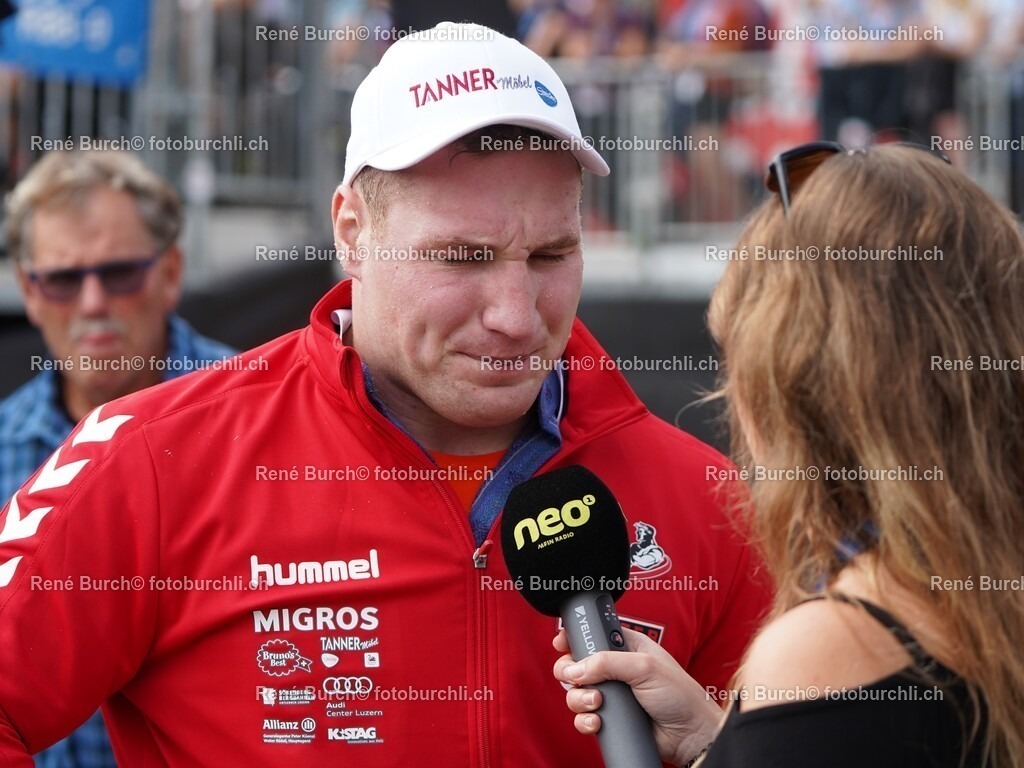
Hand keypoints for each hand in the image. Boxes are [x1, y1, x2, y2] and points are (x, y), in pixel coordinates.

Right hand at [552, 628, 722, 766]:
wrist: (690, 736)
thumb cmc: (679, 695)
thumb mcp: (645, 667)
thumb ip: (607, 662)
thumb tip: (575, 668)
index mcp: (626, 647)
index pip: (592, 634)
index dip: (574, 637)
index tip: (561, 643)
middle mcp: (615, 669)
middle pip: (576, 664)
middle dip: (570, 672)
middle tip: (578, 678)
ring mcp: (611, 695)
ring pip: (575, 692)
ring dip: (579, 699)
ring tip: (597, 703)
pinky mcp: (610, 718)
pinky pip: (583, 718)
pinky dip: (584, 721)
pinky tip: (597, 722)